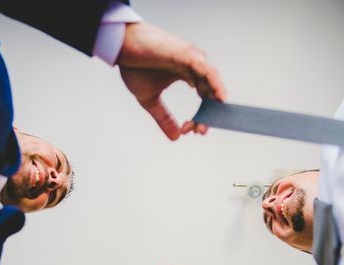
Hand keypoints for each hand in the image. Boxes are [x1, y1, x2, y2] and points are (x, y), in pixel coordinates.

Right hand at [117, 22, 226, 139]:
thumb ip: (163, 118)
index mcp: (187, 74)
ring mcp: (193, 59)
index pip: (204, 98)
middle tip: (199, 131)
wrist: (122, 46)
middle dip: (208, 115)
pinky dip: (216, 86)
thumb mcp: (150, 99)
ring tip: (211, 121)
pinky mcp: (189, 55)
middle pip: (211, 94)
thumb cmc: (134, 66)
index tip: (192, 131)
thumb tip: (176, 138)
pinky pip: (209, 72)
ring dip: (212, 105)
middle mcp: (194, 66)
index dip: (201, 117)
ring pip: (213, 84)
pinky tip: (220, 99)